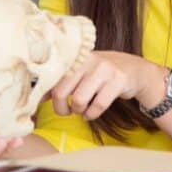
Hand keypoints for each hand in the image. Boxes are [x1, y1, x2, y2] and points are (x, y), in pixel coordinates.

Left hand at [51, 51, 165, 119]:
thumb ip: (61, 82)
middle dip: (61, 108)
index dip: (43, 94)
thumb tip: (36, 97)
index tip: (40, 105)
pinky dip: (92, 114)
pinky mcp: (118, 80)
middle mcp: (88, 59)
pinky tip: (92, 113)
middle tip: (67, 111)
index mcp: (75, 57)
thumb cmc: (101, 74)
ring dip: (79, 110)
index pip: (52, 77)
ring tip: (82, 109)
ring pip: (79, 100)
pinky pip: (98, 105)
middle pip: (61, 91)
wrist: (135, 70)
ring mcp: (104, 69)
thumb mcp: (81, 72)